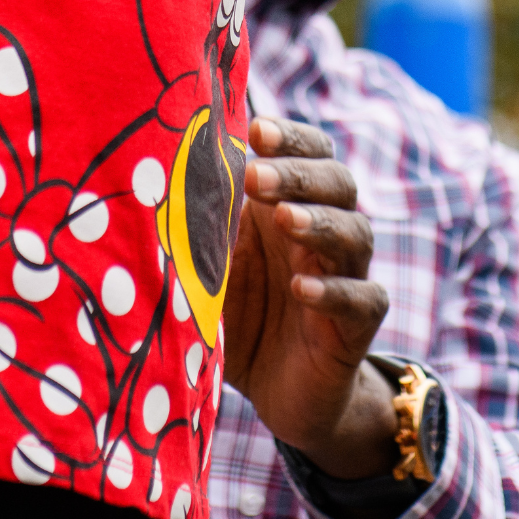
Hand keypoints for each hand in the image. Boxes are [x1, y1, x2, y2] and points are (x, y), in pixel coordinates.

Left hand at [220, 117, 400, 478]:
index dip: (291, 138)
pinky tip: (301, 288)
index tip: (256, 129)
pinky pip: (362, 299)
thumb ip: (200, 220)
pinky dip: (334, 290)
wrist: (277, 389)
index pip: (311, 152)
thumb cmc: (237, 312)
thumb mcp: (210, 263)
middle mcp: (327, 233)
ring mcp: (348, 276)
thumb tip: (156, 167)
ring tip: (286, 219)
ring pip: (355, 233)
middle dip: (298, 174)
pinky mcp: (357, 327)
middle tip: (256, 175)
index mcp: (291, 204)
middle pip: (337, 182)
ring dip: (321, 222)